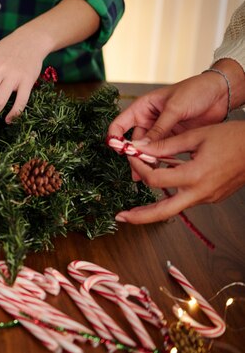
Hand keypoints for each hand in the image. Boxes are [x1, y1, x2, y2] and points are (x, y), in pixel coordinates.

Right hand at [108, 72, 227, 179]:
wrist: (221, 93)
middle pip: (134, 141)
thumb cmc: (196, 90)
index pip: (120, 124)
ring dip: (147, 161)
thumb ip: (159, 129)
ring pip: (149, 149)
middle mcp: (149, 120)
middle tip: (136, 170)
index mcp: (143, 108)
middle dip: (134, 155)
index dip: (115, 137)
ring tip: (146, 175)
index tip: (118, 150)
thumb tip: (141, 147)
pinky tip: (161, 169)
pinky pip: (163, 151)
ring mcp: (161, 130)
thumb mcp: (175, 108)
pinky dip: (161, 160)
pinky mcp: (174, 138)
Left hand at [115, 122, 244, 223]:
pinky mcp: (211, 197)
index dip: (138, 168)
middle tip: (120, 217)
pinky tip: (161, 186)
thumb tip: (138, 147)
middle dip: (139, 217)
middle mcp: (200, 192)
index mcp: (195, 176)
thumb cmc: (234, 138)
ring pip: (174, 208)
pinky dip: (170, 196)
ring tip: (133, 211)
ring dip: (153, 209)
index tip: (131, 156)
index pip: (155, 179)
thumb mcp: (196, 136)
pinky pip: (186, 199)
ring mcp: (207, 198)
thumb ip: (165, 145)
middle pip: (163, 212)